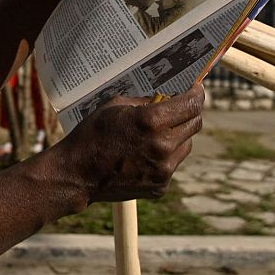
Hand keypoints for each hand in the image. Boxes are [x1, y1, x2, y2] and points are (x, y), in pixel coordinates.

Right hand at [57, 83, 203, 202]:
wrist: (78, 174)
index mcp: (152, 122)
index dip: (197, 94)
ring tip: (156, 133)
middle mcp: (163, 146)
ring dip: (178, 135)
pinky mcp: (161, 186)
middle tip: (180, 107)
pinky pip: (173, 164)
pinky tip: (145, 154)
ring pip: (186, 144)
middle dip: (190, 112)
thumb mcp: (116, 106)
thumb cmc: (92, 134)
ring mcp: (164, 169)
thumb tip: (166, 97)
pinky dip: (165, 156)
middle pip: (195, 124)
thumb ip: (145, 101)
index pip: (191, 104)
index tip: (196, 89)